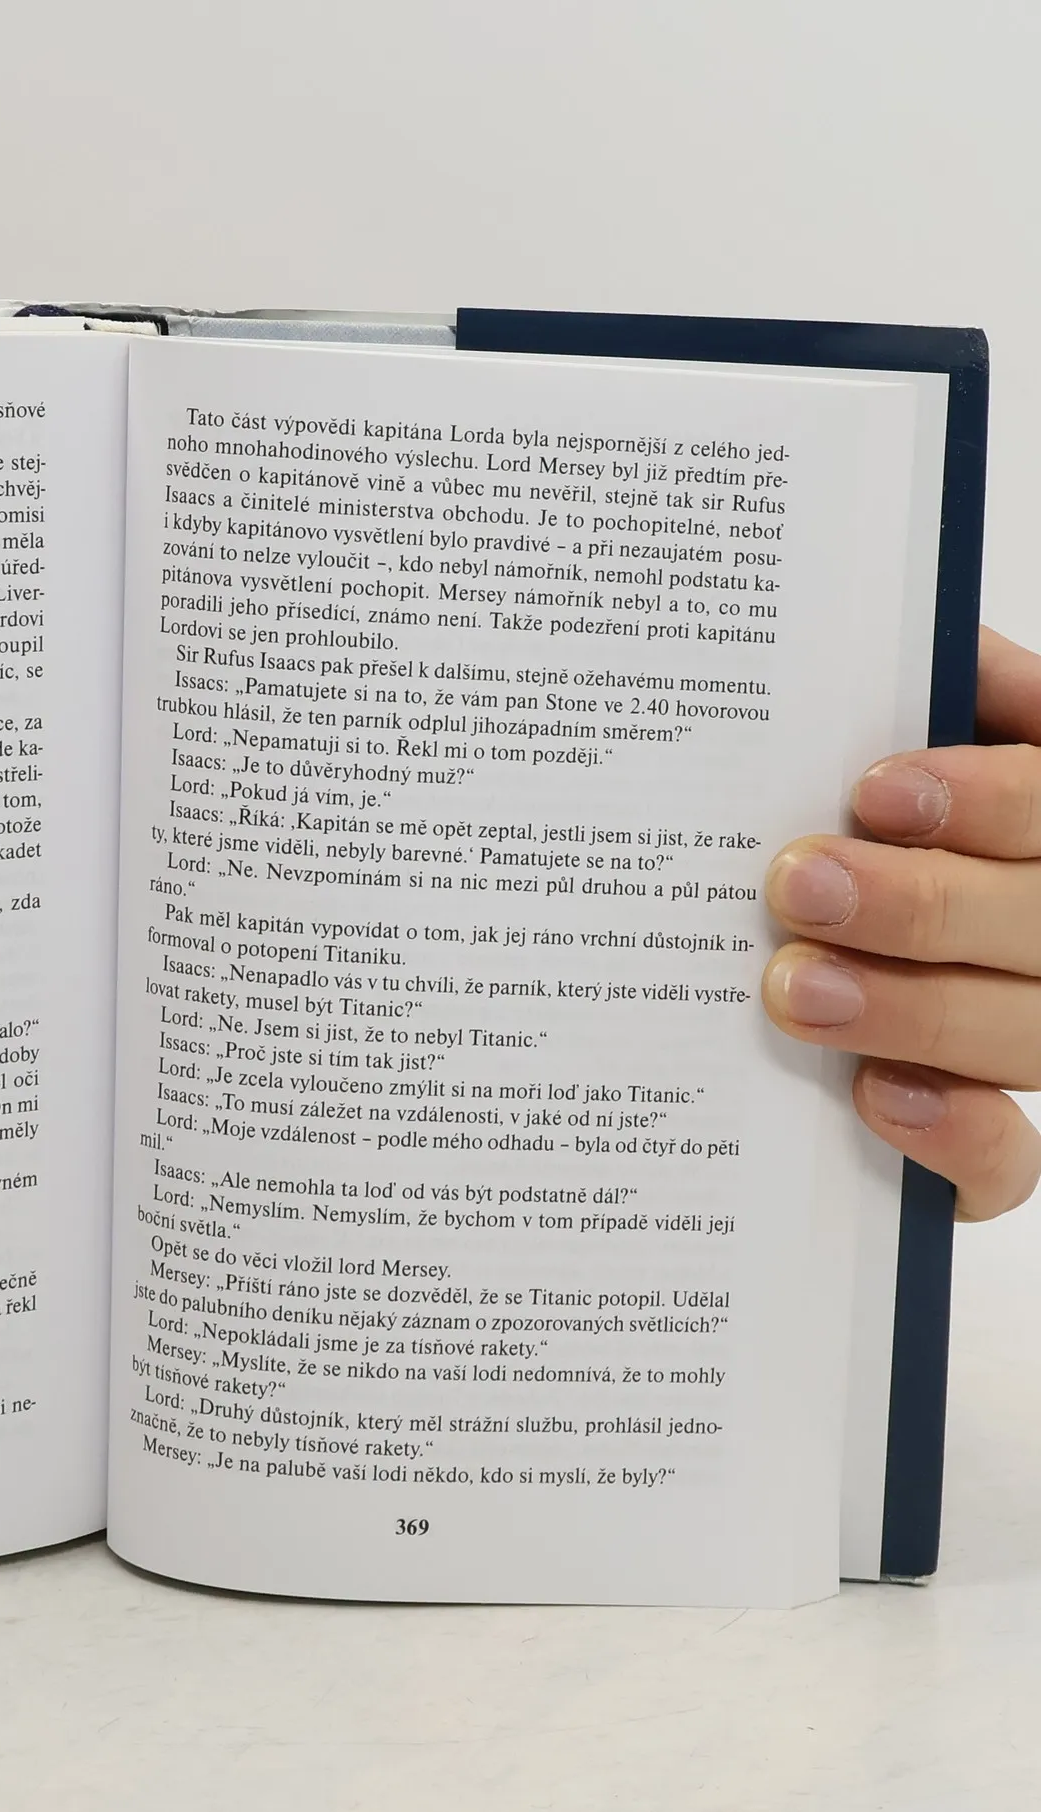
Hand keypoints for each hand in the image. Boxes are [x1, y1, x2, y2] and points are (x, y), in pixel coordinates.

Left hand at [762, 626, 1040, 1220]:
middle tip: (798, 883)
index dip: (988, 798)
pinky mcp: (990, 1144)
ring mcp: (1034, 1036)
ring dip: (913, 1007)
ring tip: (796, 986)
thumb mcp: (925, 751)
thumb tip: (935, 648)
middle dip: (921, 902)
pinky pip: (1010, 1161)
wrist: (814, 926)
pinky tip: (877, 1094)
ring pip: (1027, 1033)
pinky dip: (956, 1134)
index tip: (875, 788)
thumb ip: (945, 697)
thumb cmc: (880, 838)